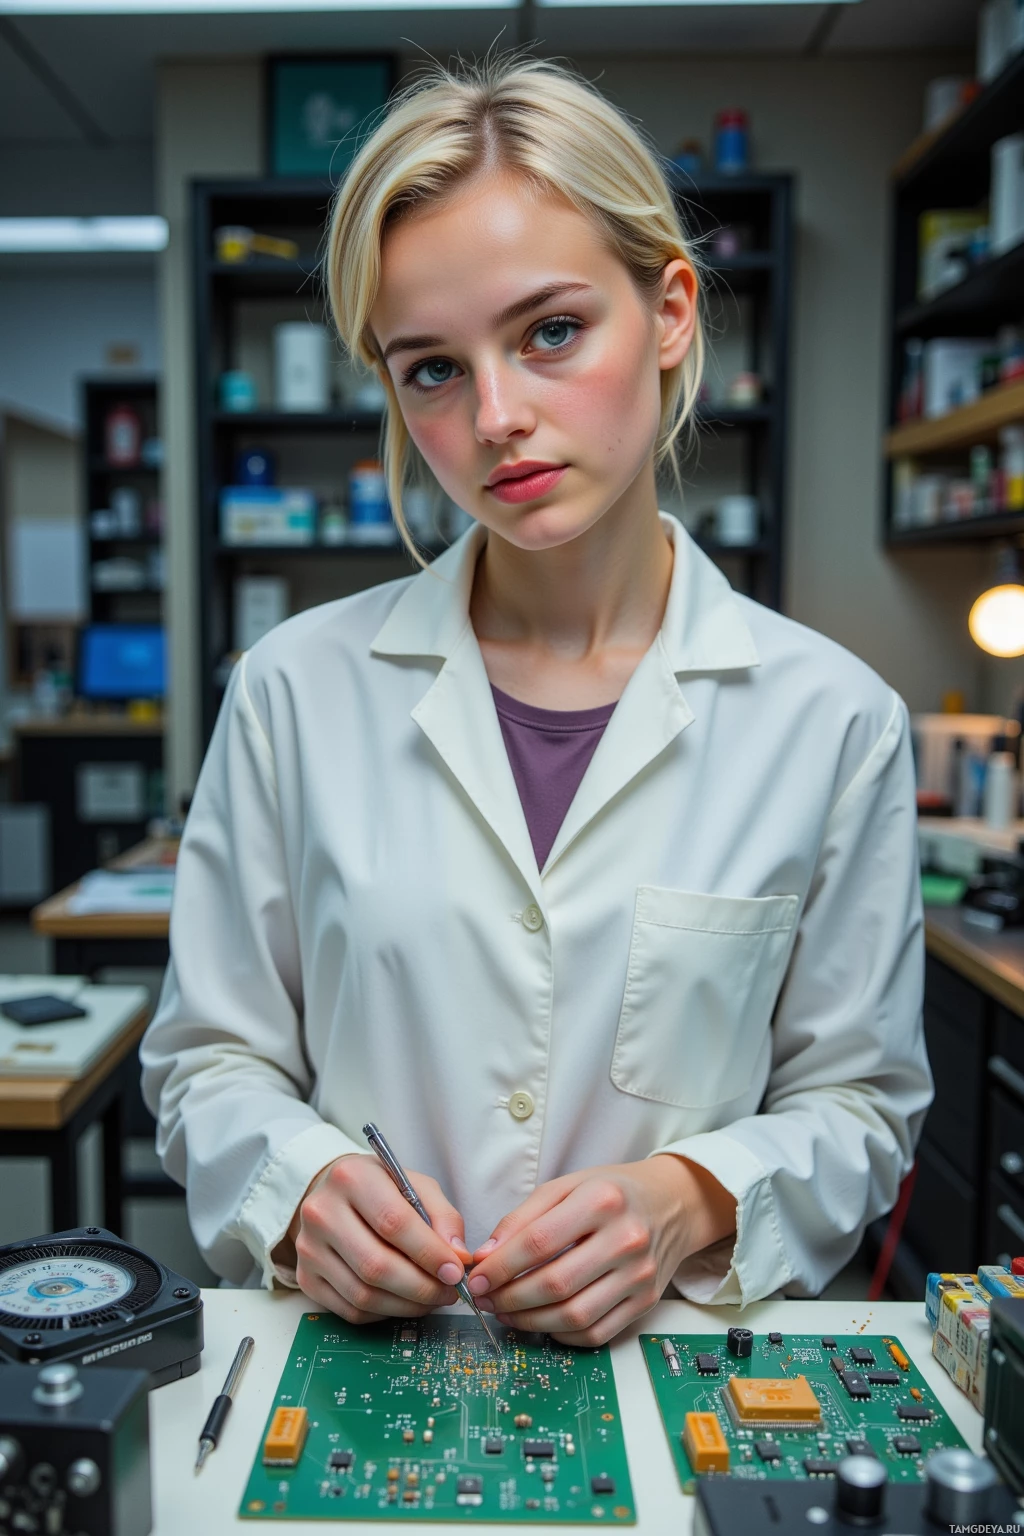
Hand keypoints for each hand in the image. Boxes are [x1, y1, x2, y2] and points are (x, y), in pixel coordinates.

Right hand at [276, 1154, 472, 1323]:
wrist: (332, 1195)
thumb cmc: (380, 1190)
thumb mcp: (415, 1185)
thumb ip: (443, 1216)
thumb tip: (458, 1257)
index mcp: (351, 1178)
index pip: (393, 1223)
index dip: (429, 1253)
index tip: (455, 1272)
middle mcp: (322, 1212)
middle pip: (376, 1265)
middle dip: (421, 1287)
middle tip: (448, 1292)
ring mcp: (309, 1248)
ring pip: (363, 1294)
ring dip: (406, 1305)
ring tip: (432, 1299)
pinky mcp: (306, 1278)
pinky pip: (350, 1310)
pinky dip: (384, 1313)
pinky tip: (403, 1302)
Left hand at [464, 1156, 735, 1345]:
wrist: (672, 1203)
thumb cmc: (613, 1193)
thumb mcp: (566, 1186)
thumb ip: (523, 1218)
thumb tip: (485, 1257)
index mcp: (602, 1201)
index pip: (539, 1242)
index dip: (500, 1266)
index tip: (476, 1277)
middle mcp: (626, 1239)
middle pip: (555, 1284)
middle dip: (509, 1298)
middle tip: (485, 1299)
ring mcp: (640, 1275)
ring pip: (574, 1315)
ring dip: (530, 1321)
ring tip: (506, 1312)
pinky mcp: (646, 1302)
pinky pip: (596, 1332)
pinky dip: (562, 1334)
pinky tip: (542, 1321)